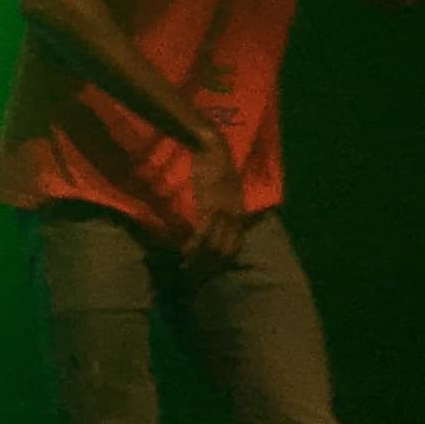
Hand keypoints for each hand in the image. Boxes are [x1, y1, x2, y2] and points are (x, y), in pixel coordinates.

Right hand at [185, 134, 249, 261]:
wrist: (212, 150)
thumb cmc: (218, 165)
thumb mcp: (228, 188)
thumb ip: (225, 204)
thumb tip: (216, 217)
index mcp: (240, 213)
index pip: (235, 245)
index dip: (223, 260)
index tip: (210, 268)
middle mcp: (235, 217)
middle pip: (226, 249)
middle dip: (211, 265)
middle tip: (197, 273)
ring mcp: (223, 214)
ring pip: (214, 245)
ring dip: (201, 259)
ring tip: (188, 267)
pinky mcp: (209, 208)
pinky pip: (202, 233)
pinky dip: (193, 245)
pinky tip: (184, 252)